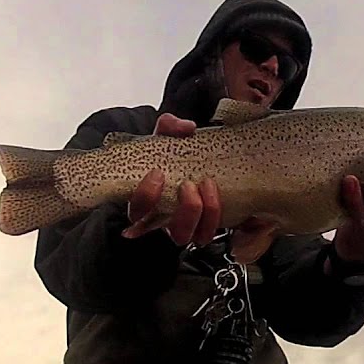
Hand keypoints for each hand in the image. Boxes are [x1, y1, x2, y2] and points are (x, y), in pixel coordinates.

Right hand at [121, 113, 221, 243]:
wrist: (193, 161)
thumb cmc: (172, 154)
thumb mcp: (167, 137)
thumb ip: (171, 127)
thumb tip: (186, 128)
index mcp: (148, 202)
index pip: (138, 212)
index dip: (145, 197)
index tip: (157, 173)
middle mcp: (165, 220)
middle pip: (173, 232)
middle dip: (184, 209)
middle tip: (189, 184)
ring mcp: (187, 226)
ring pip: (193, 236)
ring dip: (204, 214)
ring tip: (208, 185)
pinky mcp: (206, 225)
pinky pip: (211, 232)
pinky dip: (220, 218)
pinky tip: (225, 197)